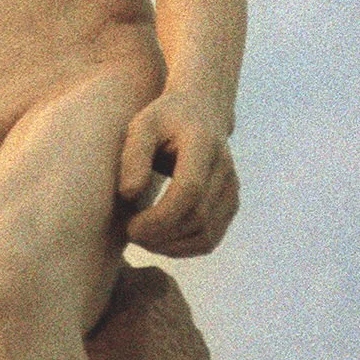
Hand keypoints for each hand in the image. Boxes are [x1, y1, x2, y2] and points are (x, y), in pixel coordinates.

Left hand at [117, 92, 239, 256]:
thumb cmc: (165, 119)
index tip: (130, 226)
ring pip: (205, 236)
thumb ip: (134, 156)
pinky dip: (183, 248)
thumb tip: (128, 195)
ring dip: (170, 247)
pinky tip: (159, 240)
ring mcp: (231, 188)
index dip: (160, 217)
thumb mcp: (142, 125)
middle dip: (160, 235)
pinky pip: (209, 239)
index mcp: (203, 144)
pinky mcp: (230, 204)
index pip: (189, 190)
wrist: (201, 110)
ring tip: (142, 237)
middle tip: (129, 232)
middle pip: (197, 218)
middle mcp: (224, 168)